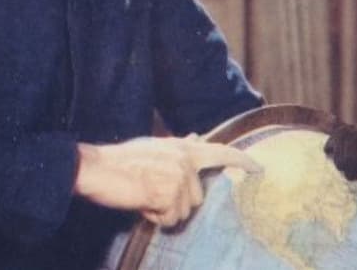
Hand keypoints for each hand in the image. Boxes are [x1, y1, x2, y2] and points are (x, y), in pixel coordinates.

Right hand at [74, 134, 260, 227]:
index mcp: (183, 148)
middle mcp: (185, 160)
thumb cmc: (121, 161)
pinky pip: (169, 219)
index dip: (241, 161)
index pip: (221, 152)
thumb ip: (179, 146)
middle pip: (197, 199)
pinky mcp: (168, 193)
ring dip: (163, 211)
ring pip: (183, 212)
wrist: (96, 167)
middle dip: (175, 204)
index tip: (260, 169)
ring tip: (143, 196)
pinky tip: (140, 203)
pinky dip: (154, 217)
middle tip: (150, 193)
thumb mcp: (155, 147)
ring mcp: (179, 177)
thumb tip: (196, 136)